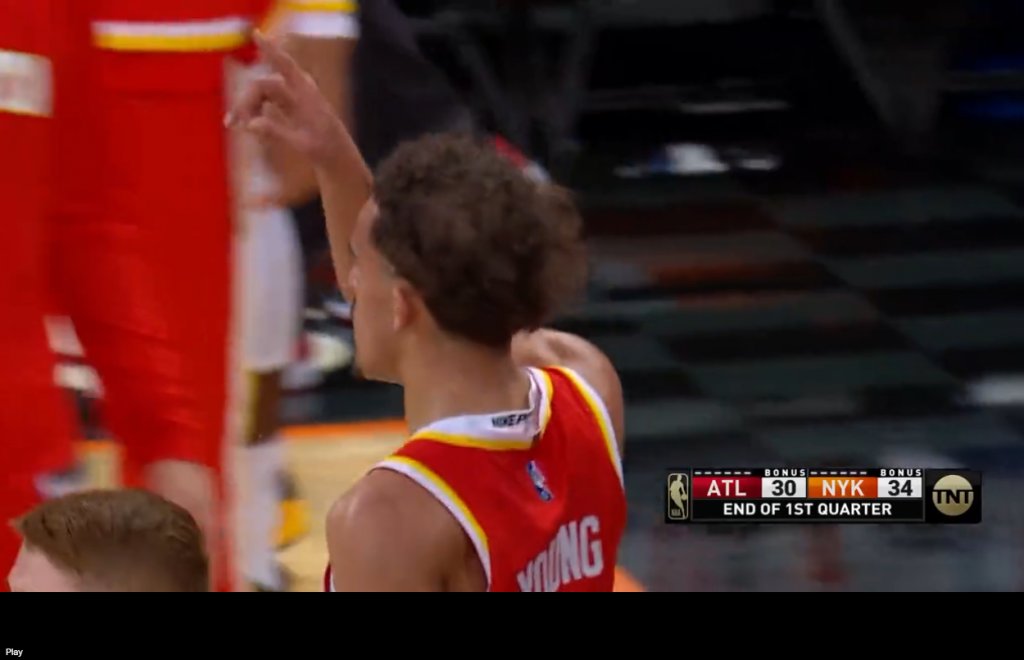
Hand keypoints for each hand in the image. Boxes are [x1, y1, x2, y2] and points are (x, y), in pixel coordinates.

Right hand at [226, 31, 343, 168]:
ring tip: (235, 125)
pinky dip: (254, 110)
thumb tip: (250, 124)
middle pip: (263, 85)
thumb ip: (276, 132)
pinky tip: (246, 124)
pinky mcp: (289, 103)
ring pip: (261, 92)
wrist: (337, 154)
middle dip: (246, 101)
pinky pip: (265, 100)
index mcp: (306, 94)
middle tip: (232, 124)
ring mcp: (293, 95)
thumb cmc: (324, 150)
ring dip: (247, 106)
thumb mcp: (301, 144)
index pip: (285, 66)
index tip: (256, 34)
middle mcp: (298, 90)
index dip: (270, 49)